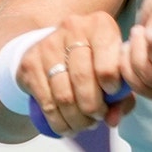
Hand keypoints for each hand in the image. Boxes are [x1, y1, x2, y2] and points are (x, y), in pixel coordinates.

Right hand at [17, 11, 134, 135]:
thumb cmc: (94, 60)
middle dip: (93, 107)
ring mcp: (48, 45)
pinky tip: (68, 126)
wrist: (56, 46)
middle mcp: (73, 28)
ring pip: (64, 95)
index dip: (112, 87)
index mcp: (100, 25)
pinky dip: (59, 122)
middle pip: (82, 79)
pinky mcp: (30, 63)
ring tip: (85, 124)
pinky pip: (46, 102)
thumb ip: (122, 96)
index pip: (107, 64)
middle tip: (97, 117)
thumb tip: (112, 120)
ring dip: (76, 118)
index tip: (112, 95)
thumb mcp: (114, 69)